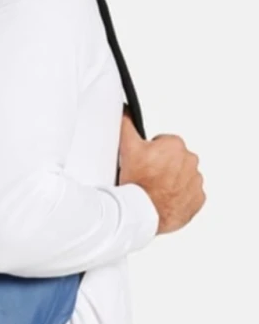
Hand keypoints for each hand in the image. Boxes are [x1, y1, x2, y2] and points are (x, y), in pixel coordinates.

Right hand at [119, 115, 205, 234]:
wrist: (141, 213)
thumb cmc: (136, 184)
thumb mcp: (127, 149)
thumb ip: (127, 126)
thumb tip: (126, 111)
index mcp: (174, 145)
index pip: (162, 145)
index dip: (149, 155)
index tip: (143, 165)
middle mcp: (189, 161)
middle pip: (173, 161)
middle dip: (162, 168)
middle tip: (147, 179)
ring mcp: (195, 181)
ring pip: (182, 177)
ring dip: (170, 182)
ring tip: (154, 191)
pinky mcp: (197, 199)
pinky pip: (189, 195)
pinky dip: (179, 197)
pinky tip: (164, 200)